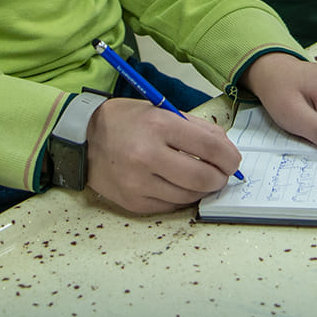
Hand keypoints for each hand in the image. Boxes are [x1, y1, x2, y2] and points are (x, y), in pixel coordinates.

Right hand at [84, 98, 241, 213]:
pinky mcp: (134, 202)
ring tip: (200, 178)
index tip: (233, 160)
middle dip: (221, 177)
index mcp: (158, 126)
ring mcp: (139, 183)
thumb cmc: (126, 121)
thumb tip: (226, 150)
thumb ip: (197, 128)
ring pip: (190, 196)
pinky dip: (181, 197)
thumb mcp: (161, 110)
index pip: (210, 147)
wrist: (83, 139)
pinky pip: (171, 206)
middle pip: (204, 177)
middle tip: (221, 173)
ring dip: (202, 189)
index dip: (230, 157)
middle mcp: (147, 156)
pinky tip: (179, 185)